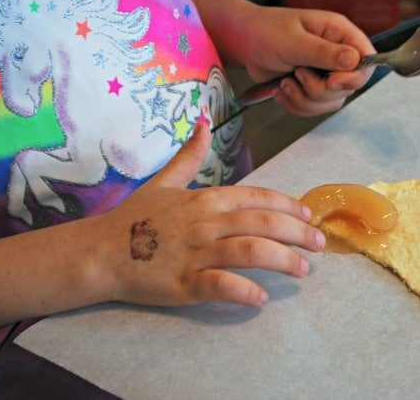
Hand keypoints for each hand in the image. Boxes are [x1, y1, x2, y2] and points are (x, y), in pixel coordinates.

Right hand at [99, 123, 324, 306]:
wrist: (99, 251)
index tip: (309, 215)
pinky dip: (244, 291)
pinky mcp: (182, 283)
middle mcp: (205, 222)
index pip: (257, 198)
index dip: (288, 205)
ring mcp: (194, 253)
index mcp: (205, 198)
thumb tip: (204, 122)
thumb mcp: (164, 181)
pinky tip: (261, 297)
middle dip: (298, 233)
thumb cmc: (135, 218)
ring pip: (249, 251)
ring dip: (282, 260)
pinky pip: (220, 285)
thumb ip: (189, 156)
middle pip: (263, 223)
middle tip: (320, 244)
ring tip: (304, 270)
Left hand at [240, 6, 375, 115]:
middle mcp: (337, 54)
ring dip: (304, 99)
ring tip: (286, 82)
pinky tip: (282, 89)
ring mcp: (326, 73)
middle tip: (297, 74)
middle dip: (319, 90)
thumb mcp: (294, 42)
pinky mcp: (313, 88)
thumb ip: (324, 53)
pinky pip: (314, 109)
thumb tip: (354, 60)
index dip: (353, 77)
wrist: (245, 44)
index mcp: (339, 33)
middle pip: (348, 87)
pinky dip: (295, 105)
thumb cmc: (266, 32)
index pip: (366, 60)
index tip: (330, 82)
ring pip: (330, 102)